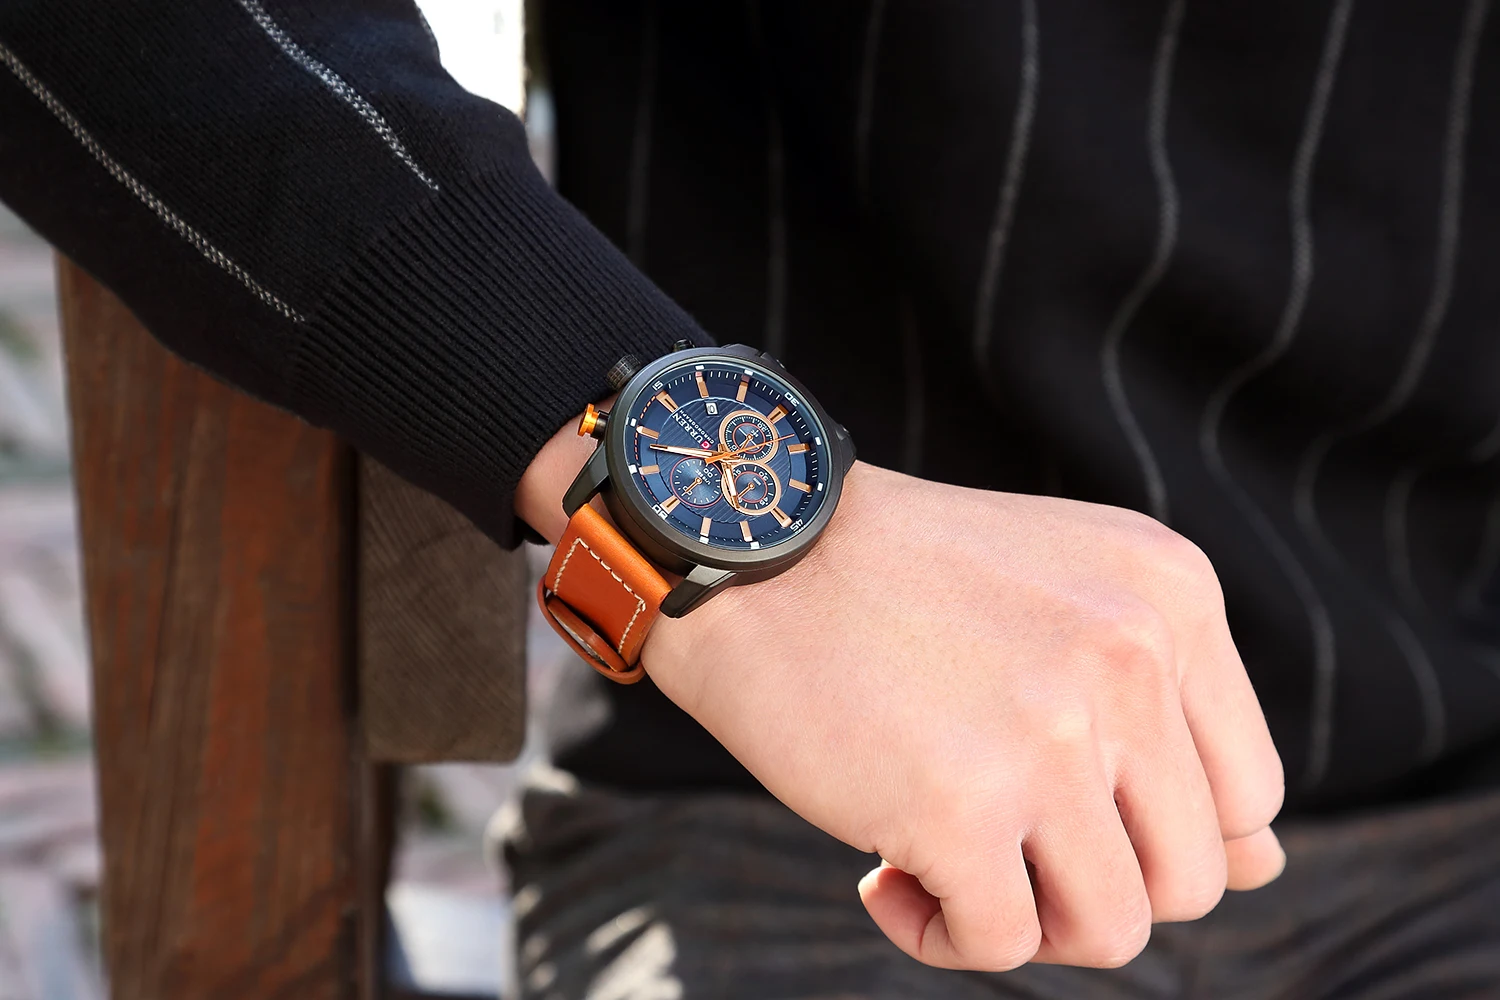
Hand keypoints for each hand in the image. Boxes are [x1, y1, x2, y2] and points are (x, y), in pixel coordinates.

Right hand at [643, 462, 1284, 970]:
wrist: (748, 548)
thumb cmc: (892, 583)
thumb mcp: (1060, 608)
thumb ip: (1167, 729)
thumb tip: (1263, 870)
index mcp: (1170, 599)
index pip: (1250, 796)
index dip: (1161, 837)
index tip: (1066, 816)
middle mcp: (1131, 659)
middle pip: (1190, 876)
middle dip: (1093, 885)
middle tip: (1000, 845)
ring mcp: (1052, 735)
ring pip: (1114, 928)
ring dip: (1028, 922)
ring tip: (946, 864)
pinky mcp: (964, 806)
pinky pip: (1000, 944)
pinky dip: (942, 934)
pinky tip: (886, 877)